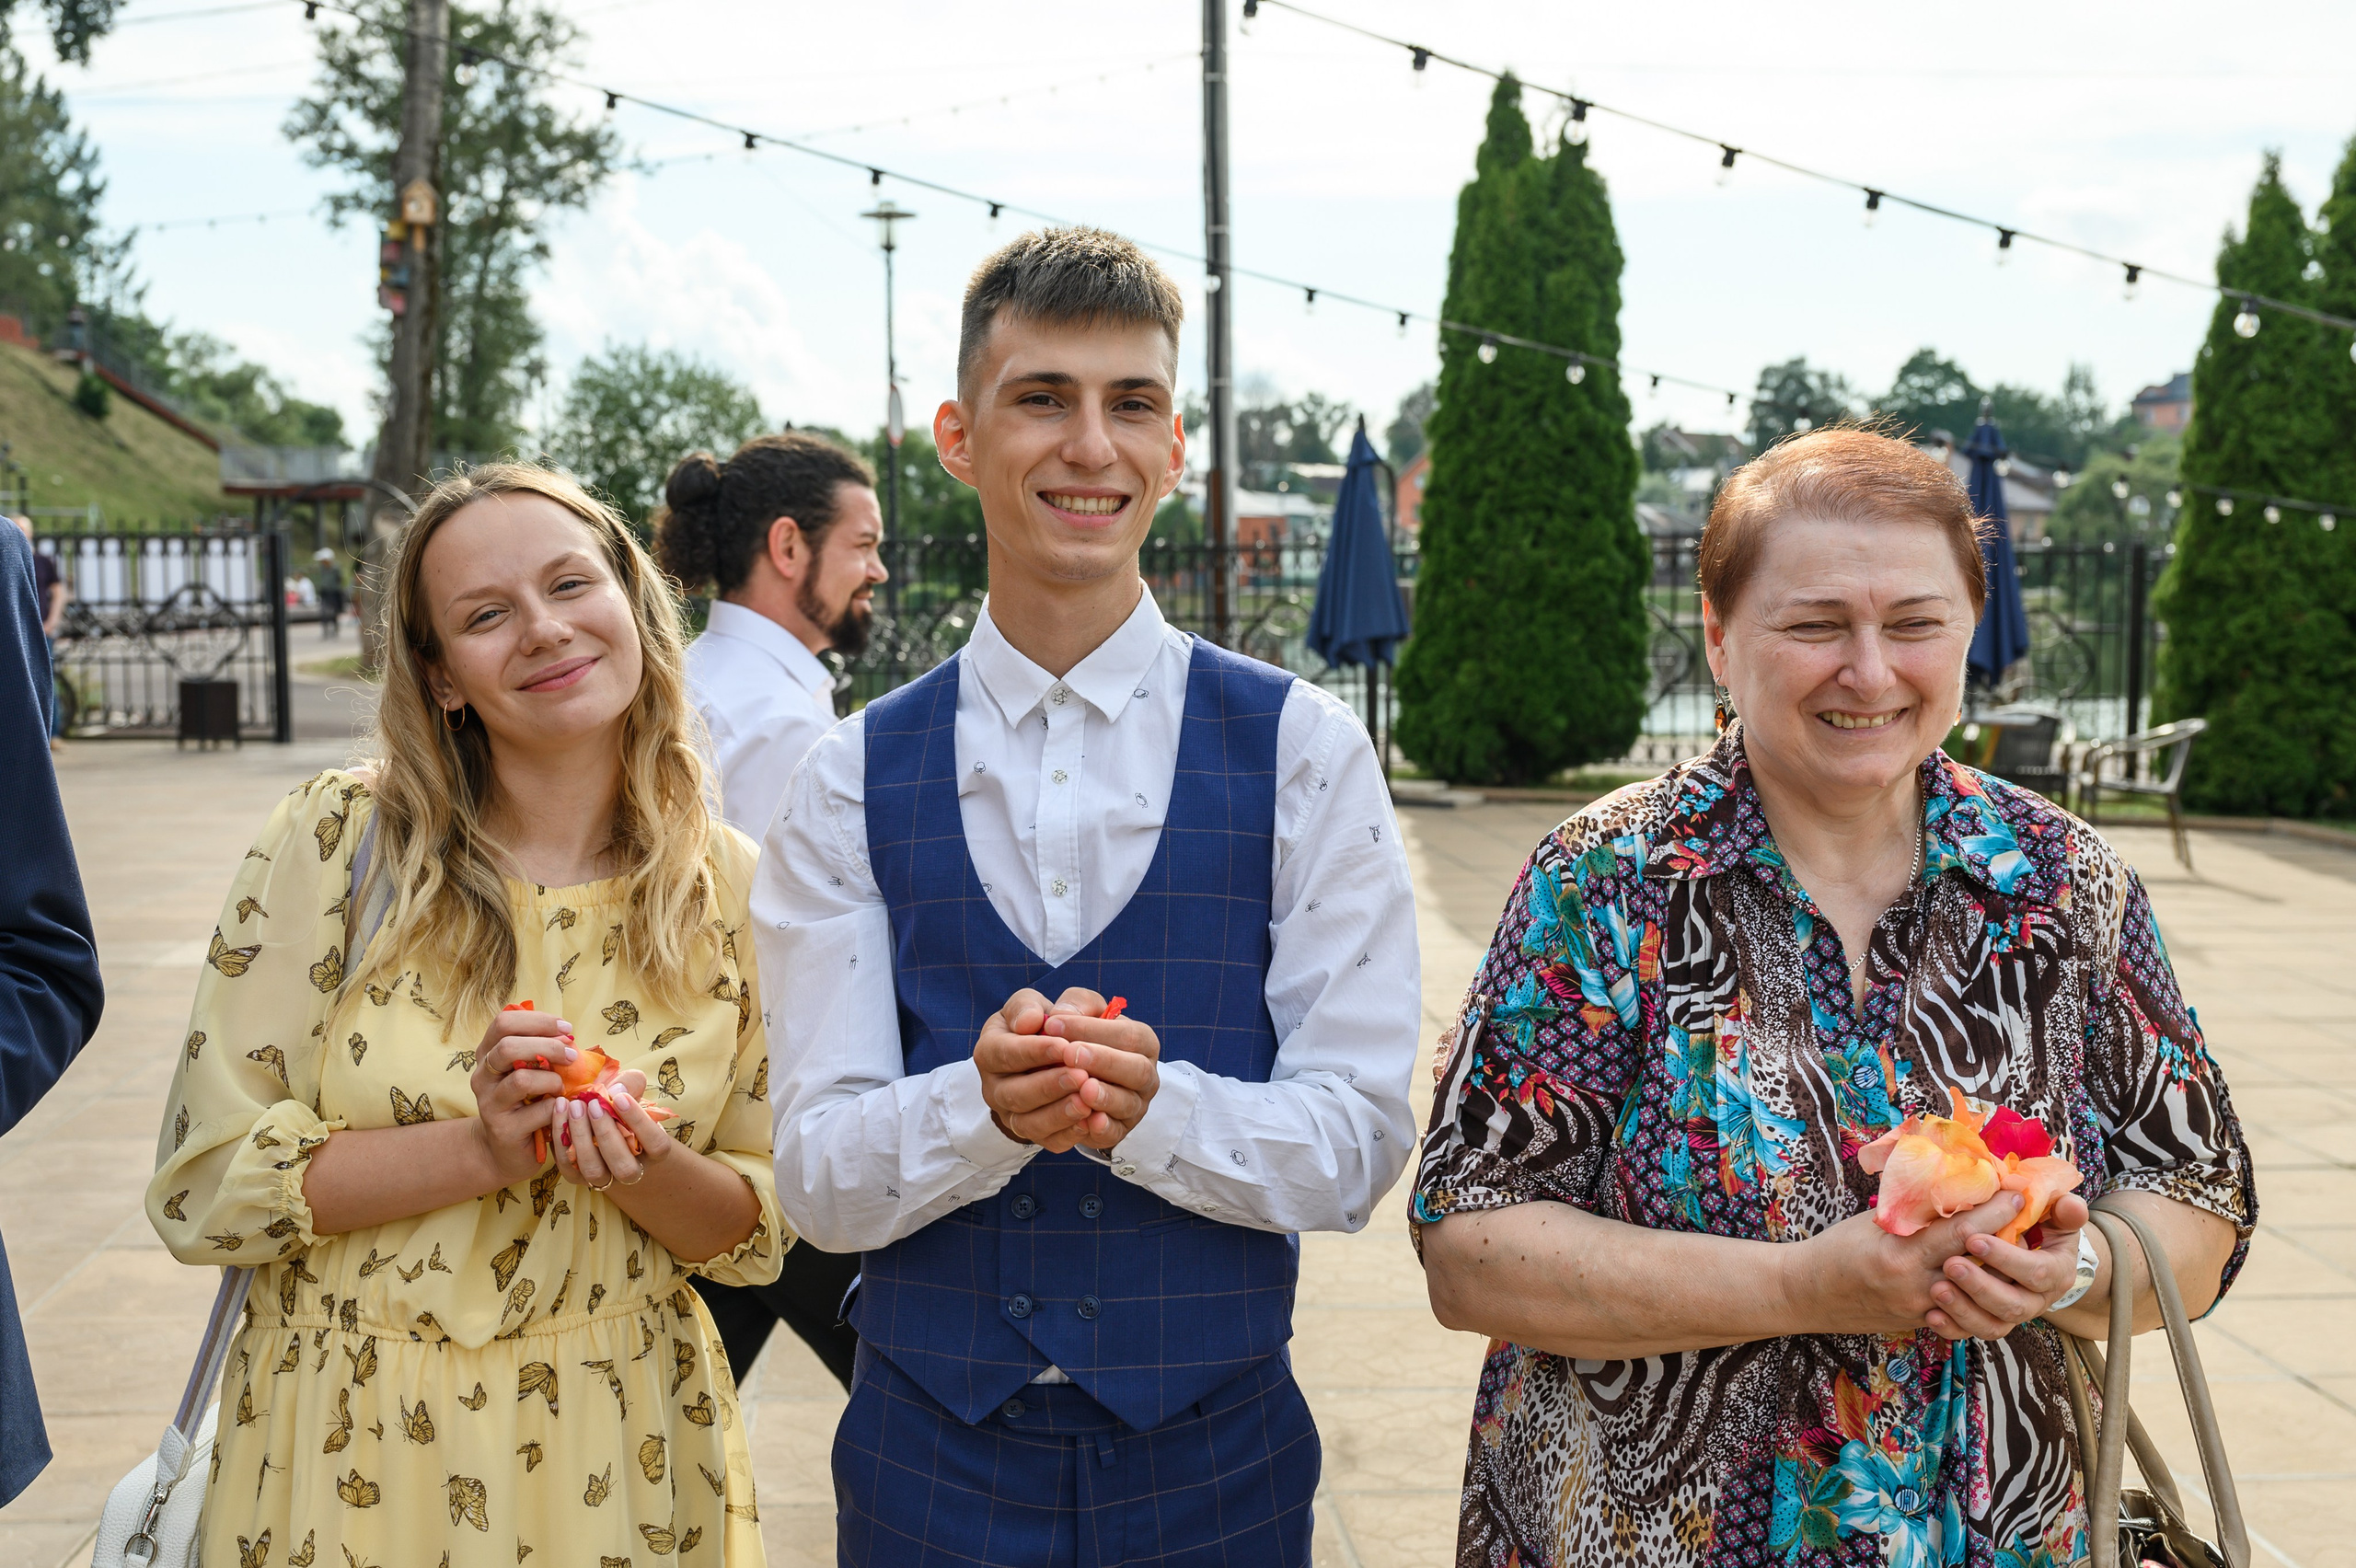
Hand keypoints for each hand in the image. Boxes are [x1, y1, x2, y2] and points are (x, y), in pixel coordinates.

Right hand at [467, 1009, 576, 1185]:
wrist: (506, 1150)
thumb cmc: (526, 1102)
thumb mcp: (532, 1071)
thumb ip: (543, 1052)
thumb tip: (569, 1037)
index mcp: (488, 1054)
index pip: (503, 1022)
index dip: (538, 1020)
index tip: (566, 1029)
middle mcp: (482, 1076)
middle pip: (508, 1046)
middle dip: (548, 1046)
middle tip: (572, 1055)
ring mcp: (489, 1103)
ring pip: (521, 1080)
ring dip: (552, 1080)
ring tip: (561, 1088)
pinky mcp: (503, 1129)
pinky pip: (537, 1111)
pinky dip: (557, 1106)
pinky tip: (561, 1109)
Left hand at [552, 1087, 671, 1191]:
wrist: (606, 1133)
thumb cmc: (624, 1111)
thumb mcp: (634, 1094)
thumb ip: (631, 1084)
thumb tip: (615, 1088)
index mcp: (654, 1152)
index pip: (655, 1144)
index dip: (640, 1122)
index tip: (621, 1098)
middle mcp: (631, 1171)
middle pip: (623, 1165)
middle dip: (606, 1133)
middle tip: (593, 1103)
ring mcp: (603, 1177)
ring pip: (594, 1170)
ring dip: (582, 1138)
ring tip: (575, 1107)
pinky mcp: (577, 1177)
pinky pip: (568, 1166)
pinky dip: (561, 1140)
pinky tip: (560, 1113)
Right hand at [975, 988, 1098, 1152]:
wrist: (1055, 1055)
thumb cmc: (1044, 1024)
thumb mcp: (1035, 1004)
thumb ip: (1031, 1005)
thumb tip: (1029, 1021)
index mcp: (990, 1051)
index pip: (1004, 1053)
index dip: (1033, 1051)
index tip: (1064, 1045)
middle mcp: (995, 1088)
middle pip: (1014, 1094)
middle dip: (1049, 1085)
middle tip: (1081, 1075)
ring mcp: (1012, 1115)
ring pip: (1029, 1124)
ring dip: (1059, 1113)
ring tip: (1087, 1101)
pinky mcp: (1036, 1134)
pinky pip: (1049, 1141)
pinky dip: (1070, 1134)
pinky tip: (1091, 1121)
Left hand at [1039, 990, 1159, 1151]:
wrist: (1057, 1072)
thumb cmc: (1070, 1034)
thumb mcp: (1072, 1010)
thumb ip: (1070, 1004)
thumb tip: (1056, 1014)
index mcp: (1141, 1041)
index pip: (1128, 1034)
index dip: (1092, 1029)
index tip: (1054, 1024)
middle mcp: (1144, 1075)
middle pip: (1137, 1070)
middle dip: (1104, 1061)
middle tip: (1070, 1055)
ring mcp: (1133, 1106)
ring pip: (1128, 1104)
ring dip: (1105, 1096)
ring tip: (1082, 1088)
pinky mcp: (1117, 1131)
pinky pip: (1113, 1134)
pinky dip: (1101, 1129)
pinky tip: (1085, 1119)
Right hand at [1785, 1192, 2029, 1338]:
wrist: (1809, 1293)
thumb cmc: (1837, 1248)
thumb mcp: (1874, 1222)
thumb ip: (1915, 1214)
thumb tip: (1953, 1192)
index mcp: (1901, 1254)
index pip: (1962, 1232)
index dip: (1994, 1212)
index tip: (2014, 1194)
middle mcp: (1916, 1287)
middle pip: (1979, 1263)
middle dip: (2007, 1240)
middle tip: (2027, 1219)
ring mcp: (1921, 1310)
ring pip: (1977, 1292)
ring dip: (1997, 1269)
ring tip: (2014, 1246)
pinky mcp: (1922, 1324)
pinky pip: (1961, 1307)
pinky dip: (1977, 1289)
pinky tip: (1987, 1273)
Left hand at [1927, 1192, 2091, 1340]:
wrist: (2024, 1250)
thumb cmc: (2037, 1226)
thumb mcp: (2053, 1215)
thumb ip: (2063, 1210)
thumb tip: (2071, 1206)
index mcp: (2056, 1272)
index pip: (2036, 1272)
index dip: (2006, 1259)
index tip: (1973, 1239)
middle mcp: (2037, 1299)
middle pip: (2013, 1306)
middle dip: (1981, 1286)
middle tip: (1950, 1265)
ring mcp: (2012, 1314)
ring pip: (1992, 1325)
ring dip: (1963, 1309)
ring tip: (1938, 1289)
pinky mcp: (1989, 1322)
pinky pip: (1971, 1333)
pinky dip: (1952, 1327)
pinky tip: (1932, 1316)